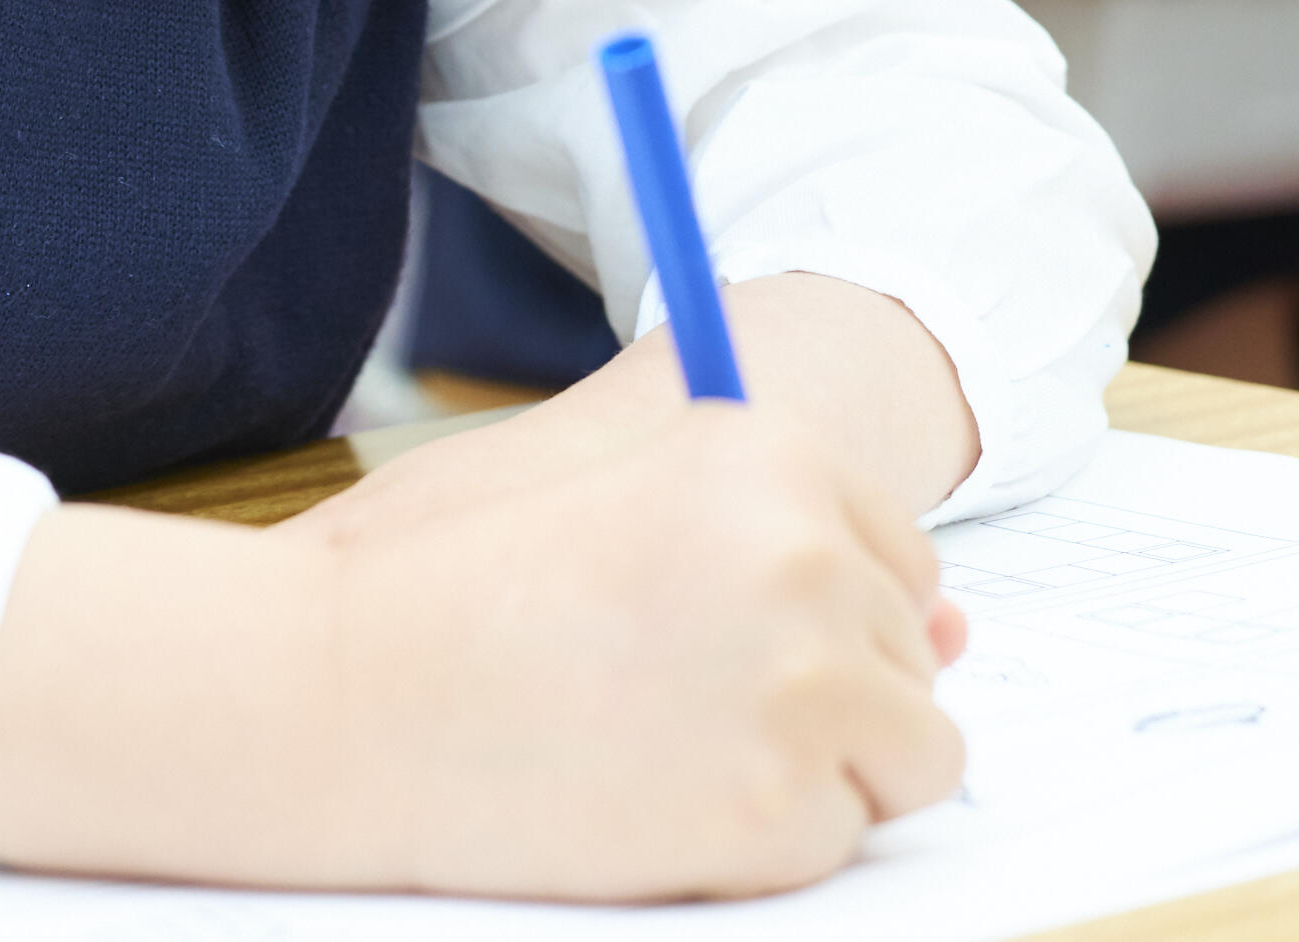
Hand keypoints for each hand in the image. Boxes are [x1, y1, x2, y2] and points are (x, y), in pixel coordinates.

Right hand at [287, 400, 959, 897]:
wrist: (339, 696)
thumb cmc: (459, 590)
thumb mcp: (631, 505)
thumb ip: (795, 543)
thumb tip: (959, 632)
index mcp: (774, 456)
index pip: (901, 563)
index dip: (817, 618)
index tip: (716, 635)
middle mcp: (810, 558)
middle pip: (908, 660)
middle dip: (816, 696)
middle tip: (664, 694)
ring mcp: (804, 688)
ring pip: (913, 755)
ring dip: (818, 769)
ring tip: (676, 747)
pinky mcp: (781, 809)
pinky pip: (845, 840)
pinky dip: (770, 843)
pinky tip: (658, 798)